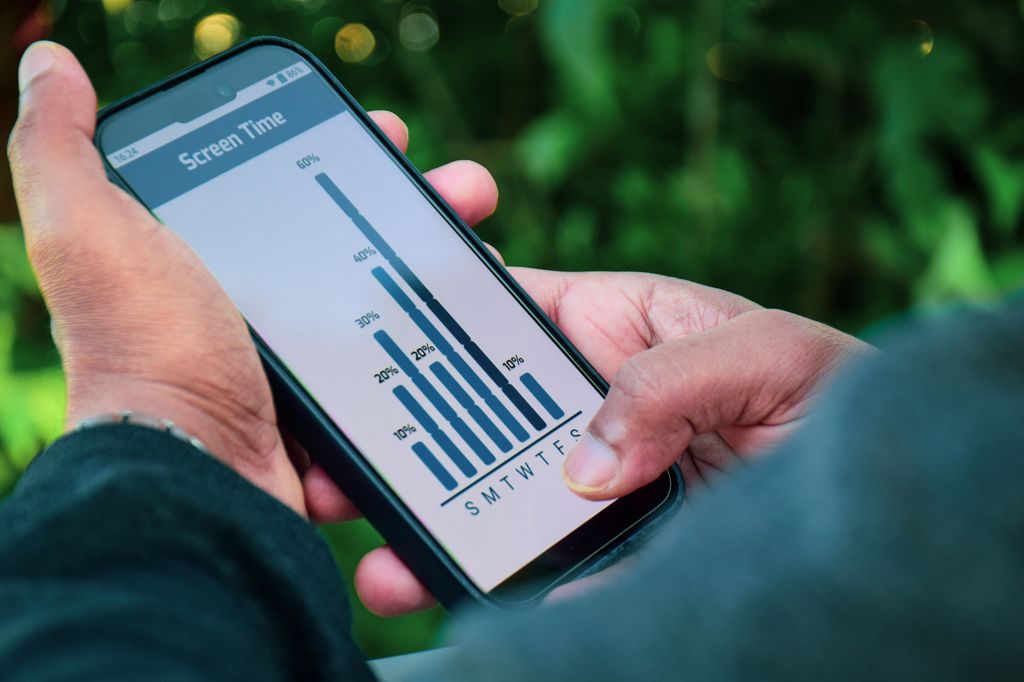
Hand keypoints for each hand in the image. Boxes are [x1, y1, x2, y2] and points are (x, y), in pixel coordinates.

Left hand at [8, 43, 496, 517]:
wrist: (198, 472)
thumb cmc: (144, 350)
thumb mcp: (89, 236)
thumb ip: (61, 151)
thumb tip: (53, 67)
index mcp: (209, 263)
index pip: (292, 191)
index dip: (344, 155)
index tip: (391, 134)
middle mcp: (255, 312)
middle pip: (357, 245)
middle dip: (419, 210)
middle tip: (467, 190)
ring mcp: (300, 369)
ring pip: (391, 309)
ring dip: (442, 279)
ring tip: (486, 254)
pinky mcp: (336, 419)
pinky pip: (400, 372)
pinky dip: (436, 348)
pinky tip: (473, 325)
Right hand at [309, 275, 868, 614]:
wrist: (891, 518)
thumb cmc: (838, 400)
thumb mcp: (768, 353)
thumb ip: (671, 379)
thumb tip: (581, 458)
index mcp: (610, 329)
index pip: (498, 312)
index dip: (429, 319)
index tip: (363, 342)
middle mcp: (588, 408)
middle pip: (471, 416)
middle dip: (400, 438)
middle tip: (339, 464)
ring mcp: (593, 487)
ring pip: (491, 498)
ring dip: (430, 522)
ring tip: (382, 555)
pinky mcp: (610, 558)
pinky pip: (542, 572)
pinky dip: (496, 588)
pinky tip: (448, 595)